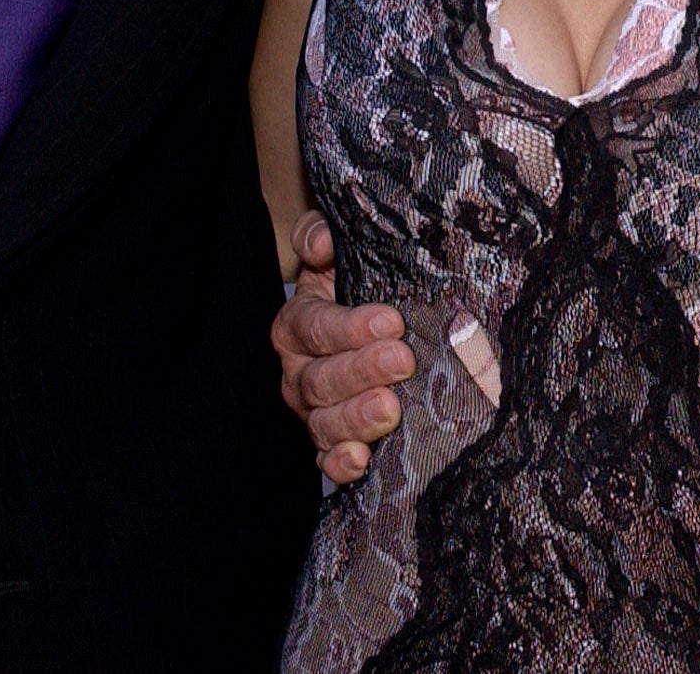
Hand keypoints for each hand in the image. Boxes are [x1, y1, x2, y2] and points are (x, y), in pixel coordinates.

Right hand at [272, 212, 412, 482]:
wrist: (368, 315)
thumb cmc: (355, 281)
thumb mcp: (338, 251)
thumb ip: (320, 236)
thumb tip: (321, 242)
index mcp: (297, 324)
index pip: (314, 326)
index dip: (349, 327)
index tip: (391, 321)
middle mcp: (298, 372)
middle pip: (320, 379)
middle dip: (361, 371)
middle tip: (403, 361)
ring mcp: (313, 412)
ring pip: (323, 423)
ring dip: (355, 419)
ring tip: (390, 410)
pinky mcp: (331, 442)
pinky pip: (327, 460)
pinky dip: (341, 464)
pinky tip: (362, 461)